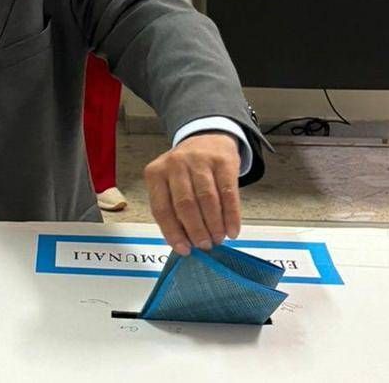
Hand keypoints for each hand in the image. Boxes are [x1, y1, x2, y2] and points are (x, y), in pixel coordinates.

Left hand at [144, 132, 240, 255]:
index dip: (173, 232)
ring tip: (218, 240)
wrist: (208, 139)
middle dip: (196, 230)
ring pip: (207, 199)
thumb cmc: (185, 171)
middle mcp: (175, 164)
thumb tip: (184, 244)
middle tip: (205, 246)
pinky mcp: (223, 162)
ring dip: (214, 225)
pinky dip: (231, 216)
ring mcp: (199, 161)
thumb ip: (172, 209)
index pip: (161, 208)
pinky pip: (228, 194)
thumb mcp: (169, 184)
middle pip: (185, 204)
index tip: (185, 250)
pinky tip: (233, 231)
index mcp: (155, 173)